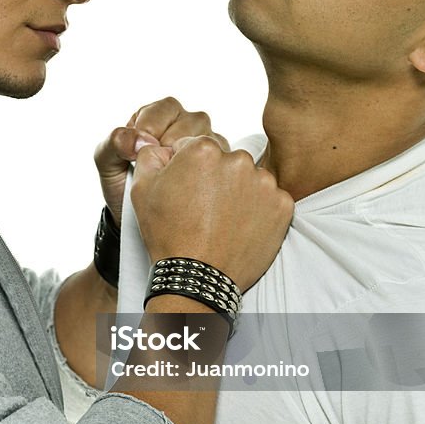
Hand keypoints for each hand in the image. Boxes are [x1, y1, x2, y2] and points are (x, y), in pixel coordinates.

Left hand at [94, 97, 228, 225]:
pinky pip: (221, 161)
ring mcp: (204, 144)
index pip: (165, 108)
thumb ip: (114, 143)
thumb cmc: (122, 186)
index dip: (152, 128)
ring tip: (172, 179)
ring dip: (191, 160)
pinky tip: (190, 188)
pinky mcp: (218, 165)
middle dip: (173, 144)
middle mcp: (186, 125)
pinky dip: (208, 172)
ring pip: (210, 139)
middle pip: (193, 121)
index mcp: (159, 116)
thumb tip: (141, 140)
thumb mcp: (108, 164)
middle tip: (158, 167)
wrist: (137, 220)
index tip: (139, 152)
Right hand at [131, 136, 293, 292]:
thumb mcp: (142, 189)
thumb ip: (151, 155)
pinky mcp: (282, 205)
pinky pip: (271, 201)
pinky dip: (259, 212)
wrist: (197, 277)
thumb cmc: (167, 234)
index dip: (188, 170)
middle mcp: (238, 159)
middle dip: (216, 178)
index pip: (197, 147)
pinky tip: (241, 227)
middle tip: (203, 209)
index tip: (186, 192)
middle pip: (226, 161)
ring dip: (240, 193)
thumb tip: (164, 146)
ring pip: (250, 179)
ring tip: (223, 220)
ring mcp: (264, 183)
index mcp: (204, 148)